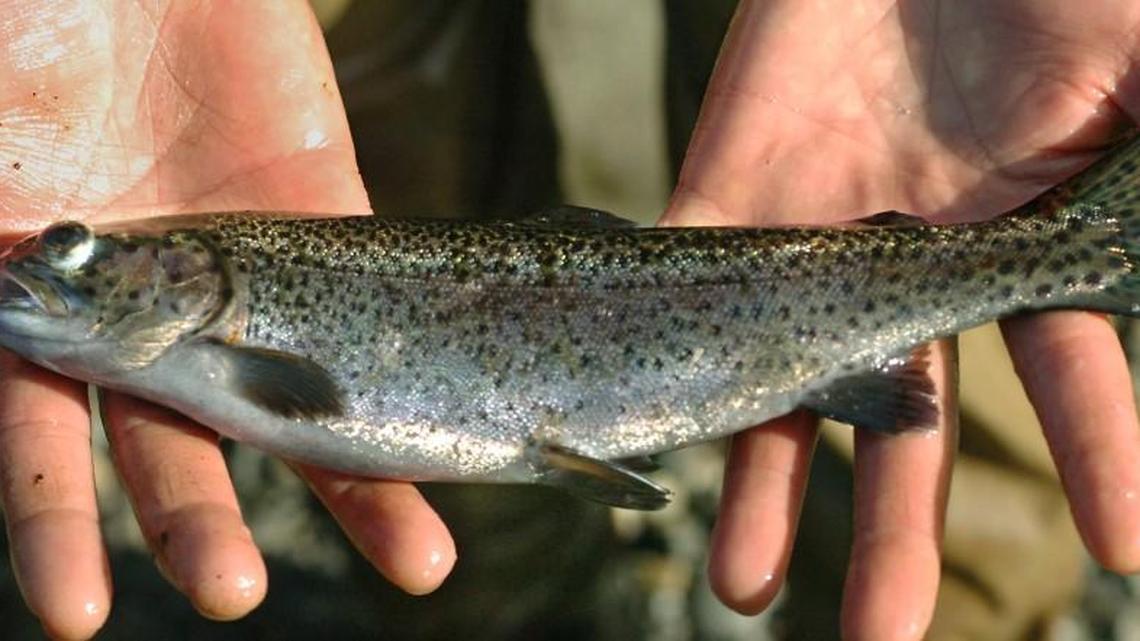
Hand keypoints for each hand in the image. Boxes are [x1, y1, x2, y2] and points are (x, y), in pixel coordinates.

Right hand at [0, 3, 453, 637]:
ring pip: (295, 398)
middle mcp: (136, 306)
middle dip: (200, 522)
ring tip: (416, 562)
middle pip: (171, 440)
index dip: (55, 526)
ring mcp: (234, 272)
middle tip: (231, 593)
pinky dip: (412, 379)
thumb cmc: (27, 19)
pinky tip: (460, 442)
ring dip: (351, 482)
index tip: (78, 615)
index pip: (33, 439)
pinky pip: (373, 314)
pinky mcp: (320, 223)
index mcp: (33, 296)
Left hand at [662, 1, 1139, 637]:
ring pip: (783, 388)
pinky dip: (668, 363)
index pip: (1065, 379)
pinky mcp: (726, 201)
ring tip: (744, 590)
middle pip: (903, 426)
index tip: (1123, 548)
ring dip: (766, 491)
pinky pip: (692, 291)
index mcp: (1019, 244)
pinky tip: (657, 438)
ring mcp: (812, 242)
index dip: (1099, 457)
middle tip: (888, 634)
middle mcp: (911, 266)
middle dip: (896, 532)